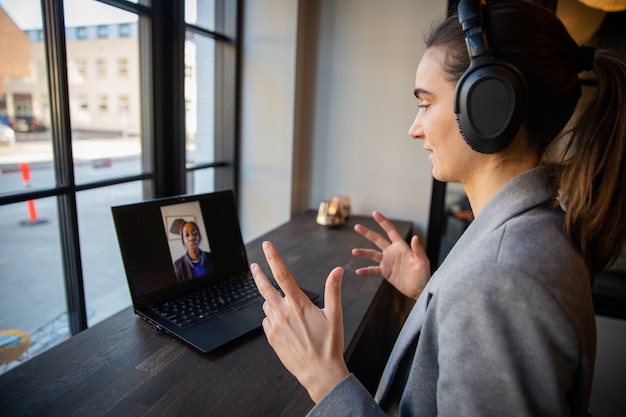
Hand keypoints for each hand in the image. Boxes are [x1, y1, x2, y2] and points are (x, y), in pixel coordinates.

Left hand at [251, 241, 348, 402]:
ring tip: (284, 306)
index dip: (273, 257)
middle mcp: (283, 313)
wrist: (320, 372)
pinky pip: (267, 321)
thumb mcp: (335, 315)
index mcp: (298, 304)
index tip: (267, 246)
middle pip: (264, 287)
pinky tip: (283, 323)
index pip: (282, 274)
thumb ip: (333, 290)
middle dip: (258, 274)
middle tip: (254, 266)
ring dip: (271, 300)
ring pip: (267, 305)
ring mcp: (275, 326)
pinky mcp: (272, 338)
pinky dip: (272, 317)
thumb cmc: (329, 344)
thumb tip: (337, 270)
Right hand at [352, 211, 429, 298]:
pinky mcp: (385, 272)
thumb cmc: (423, 275)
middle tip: (357, 227)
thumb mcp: (422, 262)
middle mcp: (392, 252)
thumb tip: (415, 237)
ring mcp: (388, 262)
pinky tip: (358, 272)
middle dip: (367, 233)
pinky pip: (373, 270)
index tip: (375, 213)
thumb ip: (418, 250)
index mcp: (401, 247)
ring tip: (354, 251)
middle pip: (378, 239)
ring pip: (372, 254)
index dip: (383, 222)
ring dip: (363, 252)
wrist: (419, 289)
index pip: (390, 231)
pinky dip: (365, 271)